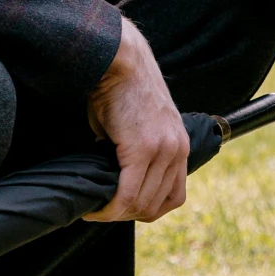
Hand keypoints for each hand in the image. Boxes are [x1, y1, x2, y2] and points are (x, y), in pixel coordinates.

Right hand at [84, 17, 189, 222]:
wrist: (120, 61)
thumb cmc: (120, 90)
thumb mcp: (138, 127)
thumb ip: (136, 154)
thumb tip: (117, 178)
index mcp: (180, 146)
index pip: (173, 197)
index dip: (146, 208)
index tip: (122, 207)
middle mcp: (177, 151)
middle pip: (155, 205)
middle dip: (126, 214)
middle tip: (101, 210)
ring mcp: (162, 150)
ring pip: (140, 204)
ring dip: (115, 213)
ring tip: (95, 209)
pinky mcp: (142, 149)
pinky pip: (127, 194)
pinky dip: (109, 208)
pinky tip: (94, 208)